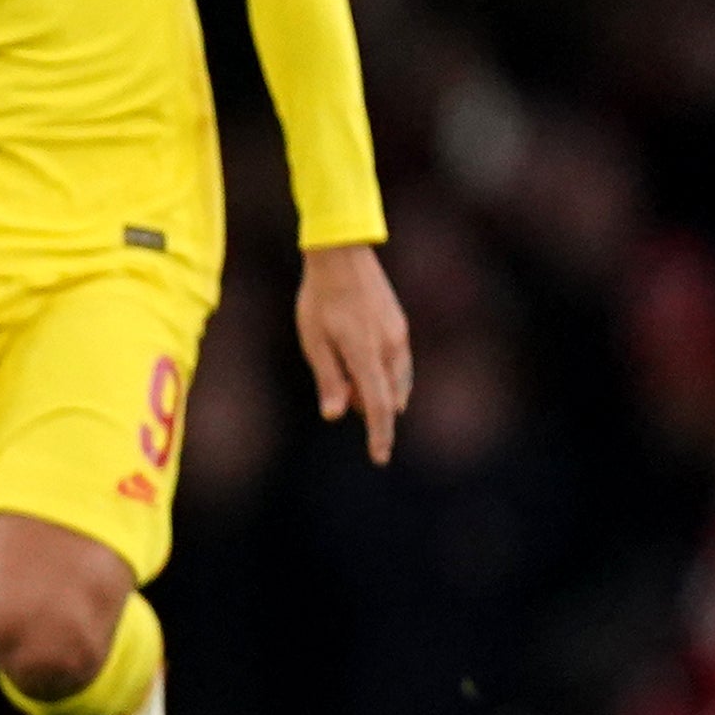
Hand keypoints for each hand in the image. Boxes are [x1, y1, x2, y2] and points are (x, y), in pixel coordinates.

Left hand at [297, 242, 412, 464]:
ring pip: (397, 382)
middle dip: (369, 408)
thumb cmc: (319, 298)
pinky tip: (370, 372)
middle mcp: (389, 348)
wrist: (342, 256)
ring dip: (380, 393)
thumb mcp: (314, 340)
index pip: (378, 406)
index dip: (379, 435)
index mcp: (366, 355)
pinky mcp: (399, 326)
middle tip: (340, 395)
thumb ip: (329, 378)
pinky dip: (387, 377)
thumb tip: (335, 414)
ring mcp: (398, 336)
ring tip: (351, 383)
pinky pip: (399, 364)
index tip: (379, 458)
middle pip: (387, 396)